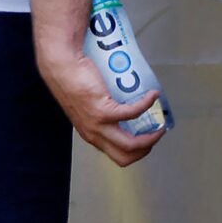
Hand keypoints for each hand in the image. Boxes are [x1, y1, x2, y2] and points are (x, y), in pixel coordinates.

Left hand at [37, 49, 162, 166]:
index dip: (137, 151)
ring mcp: (97, 124)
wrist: (61, 66)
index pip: (117, 155)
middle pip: (126, 156)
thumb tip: (125, 111)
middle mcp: (93, 134)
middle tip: (156, 133)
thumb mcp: (88, 107)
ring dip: (151, 137)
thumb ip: (103, 114)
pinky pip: (133, 113)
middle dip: (147, 148)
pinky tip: (153, 96)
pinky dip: (147, 104)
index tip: (148, 138)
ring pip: (131, 144)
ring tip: (159, 123)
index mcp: (91, 134)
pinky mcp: (102, 110)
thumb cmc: (73, 81)